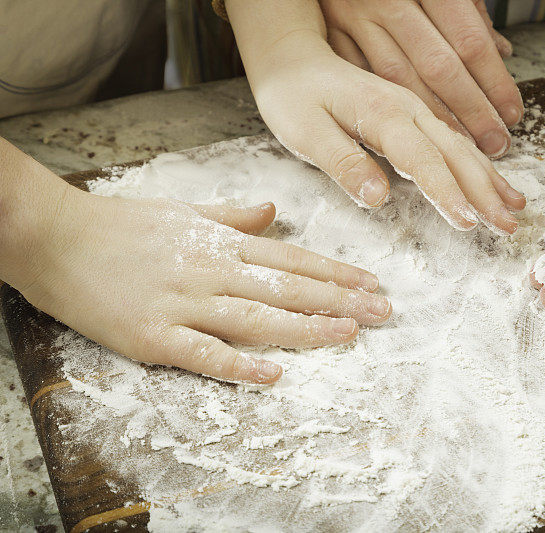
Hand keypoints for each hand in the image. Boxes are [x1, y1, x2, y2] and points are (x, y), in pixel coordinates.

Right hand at [21, 189, 390, 383]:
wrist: (55, 236)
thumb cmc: (121, 224)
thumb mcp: (183, 212)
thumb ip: (232, 216)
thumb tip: (274, 211)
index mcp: (221, 244)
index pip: (293, 259)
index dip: (336, 274)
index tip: (372, 285)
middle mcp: (212, 271)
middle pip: (288, 287)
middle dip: (339, 301)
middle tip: (382, 313)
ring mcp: (184, 304)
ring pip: (257, 317)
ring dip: (306, 327)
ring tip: (349, 334)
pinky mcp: (153, 335)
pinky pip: (203, 352)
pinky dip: (238, 363)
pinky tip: (273, 373)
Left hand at [229, 16, 524, 233]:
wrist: (293, 60)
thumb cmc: (293, 98)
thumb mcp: (305, 132)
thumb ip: (343, 163)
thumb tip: (378, 198)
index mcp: (383, 114)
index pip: (423, 160)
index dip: (448, 193)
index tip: (469, 223)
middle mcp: (407, 109)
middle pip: (455, 153)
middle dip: (484, 191)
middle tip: (508, 225)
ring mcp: (414, 110)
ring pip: (460, 145)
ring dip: (489, 178)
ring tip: (514, 205)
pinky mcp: (413, 114)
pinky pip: (452, 140)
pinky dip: (476, 163)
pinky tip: (491, 180)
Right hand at [320, 0, 522, 157]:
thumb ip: (471, 15)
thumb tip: (501, 52)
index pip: (470, 41)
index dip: (494, 82)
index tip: (511, 114)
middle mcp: (389, 0)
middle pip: (438, 65)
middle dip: (470, 110)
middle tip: (494, 142)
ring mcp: (355, 15)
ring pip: (397, 78)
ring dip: (431, 118)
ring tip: (460, 146)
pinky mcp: (330, 31)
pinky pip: (359, 77)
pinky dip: (384, 105)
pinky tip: (407, 133)